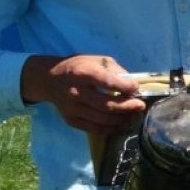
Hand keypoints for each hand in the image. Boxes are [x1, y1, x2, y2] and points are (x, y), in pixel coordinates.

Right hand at [21, 55, 145, 134]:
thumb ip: (114, 71)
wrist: (49, 79)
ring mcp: (72, 109)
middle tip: (140, 105)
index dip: (125, 87)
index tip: (136, 88)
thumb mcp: (96, 60)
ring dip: (122, 119)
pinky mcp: (71, 120)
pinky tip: (120, 122)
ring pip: (102, 119)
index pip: (107, 82)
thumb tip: (132, 84)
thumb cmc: (78, 67)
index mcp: (83, 73)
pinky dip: (110, 128)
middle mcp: (76, 92)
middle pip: (106, 105)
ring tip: (133, 114)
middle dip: (128, 106)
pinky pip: (94, 129)